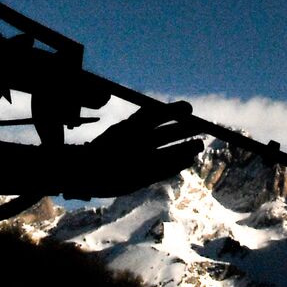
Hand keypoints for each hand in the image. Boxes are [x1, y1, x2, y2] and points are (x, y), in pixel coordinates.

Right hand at [62, 102, 202, 199]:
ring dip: (188, 147)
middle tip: (202, 126)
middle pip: (169, 133)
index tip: (189, 108)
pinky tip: (187, 160)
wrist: (84, 172)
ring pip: (172, 152)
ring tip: (198, 144)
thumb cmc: (104, 150)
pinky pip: (167, 169)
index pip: (157, 114)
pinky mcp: (143, 177)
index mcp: (129, 127)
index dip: (175, 110)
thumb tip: (164, 118)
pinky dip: (179, 163)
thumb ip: (138, 125)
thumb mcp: (119, 131)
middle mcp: (136, 143)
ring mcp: (140, 161)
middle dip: (187, 129)